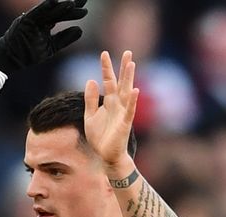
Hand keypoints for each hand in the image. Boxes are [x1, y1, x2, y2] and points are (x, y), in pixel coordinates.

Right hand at [0, 0, 87, 74]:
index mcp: (46, 24)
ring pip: (49, 11)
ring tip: (73, 3)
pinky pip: (36, 13)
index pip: (62, 15)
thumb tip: (80, 29)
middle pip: (58, 11)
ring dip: (61, 7)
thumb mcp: (51, 47)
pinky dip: (44, 7)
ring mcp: (32, 19)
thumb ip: (64, 38)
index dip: (74, 11)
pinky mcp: (25, 21)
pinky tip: (54, 1)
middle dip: (71, 5)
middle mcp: (40, 19)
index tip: (85, 7)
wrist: (11, 60)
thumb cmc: (28, 55)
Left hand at [84, 50, 138, 171]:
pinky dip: (133, 101)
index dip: (106, 68)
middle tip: (127, 52)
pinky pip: (130, 110)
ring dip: (129, 79)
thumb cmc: (100, 136)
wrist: (105, 155)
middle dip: (124, 68)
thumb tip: (91, 80)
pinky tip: (135, 90)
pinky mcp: (125, 123)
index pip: (109, 81)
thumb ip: (90, 99)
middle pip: (121, 82)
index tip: (104, 53)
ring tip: (131, 64)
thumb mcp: (90, 115)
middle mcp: (118, 104)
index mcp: (109, 102)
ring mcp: (123, 113)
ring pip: (127, 92)